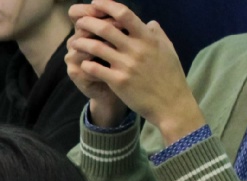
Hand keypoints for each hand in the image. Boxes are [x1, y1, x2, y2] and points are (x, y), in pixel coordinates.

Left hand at [67, 0, 202, 141]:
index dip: (108, 6)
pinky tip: (82, 63)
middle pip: (106, 28)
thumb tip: (150, 23)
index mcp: (148, 38)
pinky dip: (86, 64)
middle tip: (79, 22)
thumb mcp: (168, 50)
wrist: (171, 103)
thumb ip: (157, 34)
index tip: (96, 3)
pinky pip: (95, 69)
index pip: (125, 14)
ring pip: (97, 48)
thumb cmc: (170, 76)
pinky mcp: (119, 82)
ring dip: (82, 43)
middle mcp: (137, 49)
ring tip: (75, 42)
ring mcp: (127, 65)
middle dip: (89, 22)